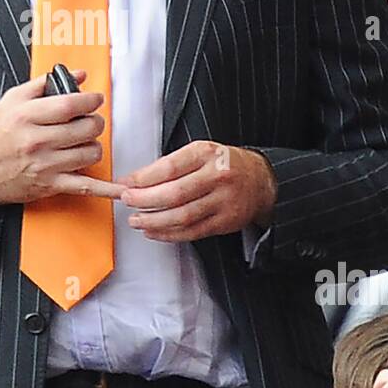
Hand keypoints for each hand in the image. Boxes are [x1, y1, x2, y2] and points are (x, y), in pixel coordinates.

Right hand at [0, 69, 124, 209]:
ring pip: (90, 153)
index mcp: (27, 115)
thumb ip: (44, 84)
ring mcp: (44, 164)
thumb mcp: (12, 101)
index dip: (91, 100)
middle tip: (90, 121)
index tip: (95, 99)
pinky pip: (84, 186)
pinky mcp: (49, 185)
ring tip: (83, 143)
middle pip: (86, 128)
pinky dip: (104, 190)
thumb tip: (78, 75)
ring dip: (93, 146)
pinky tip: (118, 190)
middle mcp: (37, 140)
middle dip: (95, 122)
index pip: (72, 104)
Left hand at [119, 142, 276, 241]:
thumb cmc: (224, 164)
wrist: (261, 180)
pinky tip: (153, 232)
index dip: (143, 177)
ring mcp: (223, 201)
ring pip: (182, 216)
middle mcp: (217, 177)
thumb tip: (137, 180)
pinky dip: (168, 234)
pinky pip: (192, 232)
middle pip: (174, 193)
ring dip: (153, 221)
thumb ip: (172, 164)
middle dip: (144, 200)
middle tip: (127, 201)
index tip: (126, 183)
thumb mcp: (201, 153)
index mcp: (207, 154)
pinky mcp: (225, 222)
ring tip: (136, 220)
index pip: (169, 167)